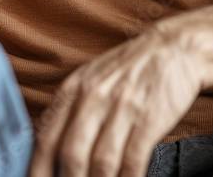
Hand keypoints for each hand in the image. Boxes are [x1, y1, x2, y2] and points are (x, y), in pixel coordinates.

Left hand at [28, 26, 203, 176]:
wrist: (173, 48)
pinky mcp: (149, 119)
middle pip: (70, 154)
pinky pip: (133, 160)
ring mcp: (121, 108)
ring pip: (101, 162)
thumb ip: (69, 111)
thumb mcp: (89, 80)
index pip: (45, 137)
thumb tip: (50, 149)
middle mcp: (92, 98)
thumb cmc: (128, 70)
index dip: (39, 168)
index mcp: (72, 90)